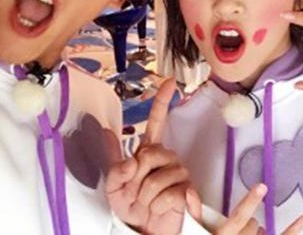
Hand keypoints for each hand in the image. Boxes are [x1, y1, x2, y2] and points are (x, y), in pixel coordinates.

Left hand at [106, 79, 190, 233]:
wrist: (143, 231)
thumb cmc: (131, 207)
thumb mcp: (114, 187)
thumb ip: (115, 167)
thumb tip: (116, 143)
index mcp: (149, 152)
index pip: (157, 122)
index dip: (163, 101)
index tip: (170, 82)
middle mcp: (167, 159)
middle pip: (148, 155)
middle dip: (135, 179)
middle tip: (135, 194)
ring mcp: (180, 174)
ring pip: (157, 179)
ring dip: (145, 198)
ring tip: (147, 204)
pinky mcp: (188, 193)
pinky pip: (169, 195)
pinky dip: (158, 207)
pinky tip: (160, 209)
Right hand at [187, 184, 302, 234]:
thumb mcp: (196, 234)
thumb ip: (194, 215)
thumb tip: (190, 192)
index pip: (238, 218)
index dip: (250, 201)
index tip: (261, 187)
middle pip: (251, 226)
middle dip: (249, 225)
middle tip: (245, 229)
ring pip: (264, 234)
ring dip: (260, 232)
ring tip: (257, 232)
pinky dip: (293, 231)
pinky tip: (302, 221)